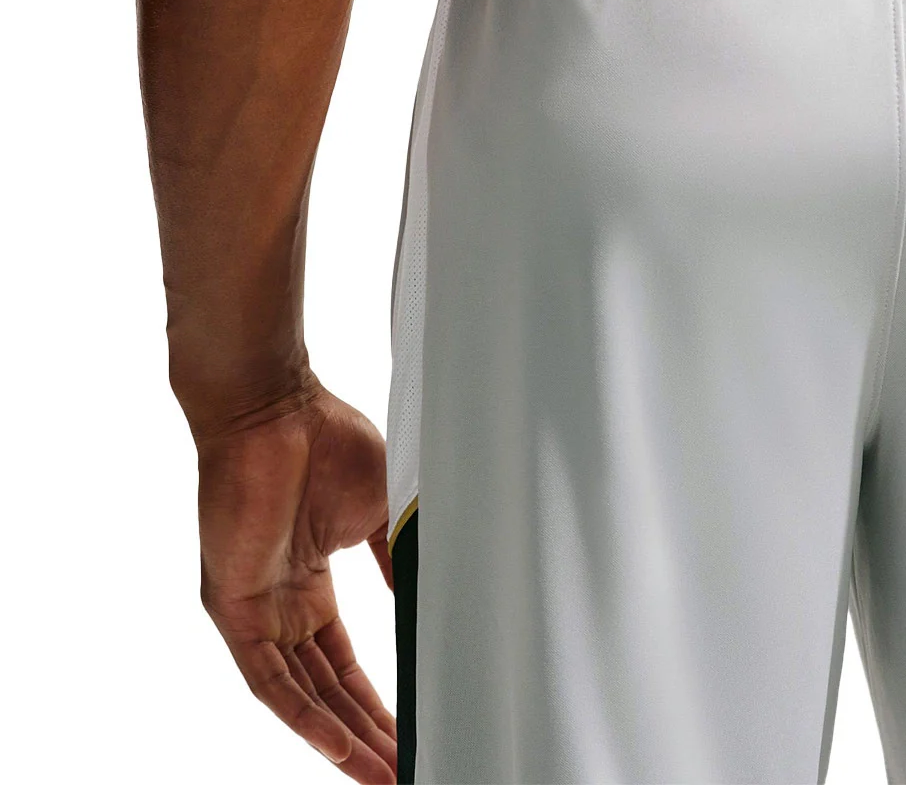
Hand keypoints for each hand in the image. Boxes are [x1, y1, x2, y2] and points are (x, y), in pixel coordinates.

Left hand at [195, 381, 396, 782]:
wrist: (277, 407)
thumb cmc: (325, 441)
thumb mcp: (379, 508)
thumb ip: (394, 555)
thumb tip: (421, 593)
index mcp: (311, 581)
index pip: (344, 661)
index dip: (377, 700)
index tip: (413, 727)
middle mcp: (280, 604)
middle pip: (325, 690)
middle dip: (366, 735)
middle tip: (404, 770)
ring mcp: (255, 609)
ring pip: (298, 695)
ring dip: (340, 740)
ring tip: (383, 774)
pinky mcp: (233, 606)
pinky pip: (268, 678)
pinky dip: (304, 716)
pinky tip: (338, 747)